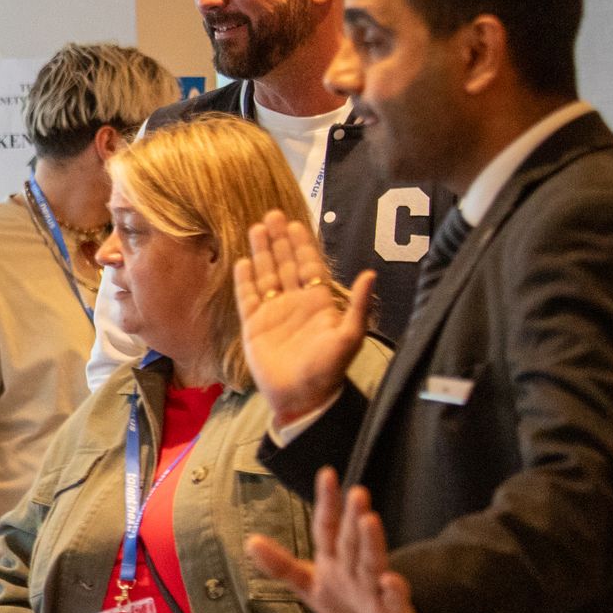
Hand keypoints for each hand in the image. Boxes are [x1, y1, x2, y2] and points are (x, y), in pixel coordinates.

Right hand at [234, 210, 374, 427]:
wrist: (300, 397)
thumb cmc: (328, 370)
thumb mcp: (349, 337)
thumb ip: (357, 305)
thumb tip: (370, 273)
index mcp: (318, 302)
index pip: (309, 265)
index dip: (303, 245)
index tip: (296, 224)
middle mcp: (294, 302)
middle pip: (285, 264)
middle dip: (279, 240)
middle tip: (272, 215)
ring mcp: (273, 313)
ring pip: (266, 275)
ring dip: (261, 253)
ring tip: (256, 228)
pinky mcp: (254, 326)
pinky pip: (248, 298)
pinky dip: (244, 280)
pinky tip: (243, 262)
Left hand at [246, 467, 423, 612]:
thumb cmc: (343, 600)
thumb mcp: (307, 583)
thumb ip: (281, 565)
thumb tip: (250, 541)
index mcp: (333, 557)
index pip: (327, 526)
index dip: (327, 502)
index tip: (327, 474)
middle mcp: (354, 566)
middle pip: (350, 540)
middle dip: (352, 516)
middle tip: (356, 491)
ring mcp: (375, 587)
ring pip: (372, 562)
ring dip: (371, 542)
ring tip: (369, 520)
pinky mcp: (392, 610)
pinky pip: (395, 600)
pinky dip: (394, 591)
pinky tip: (391, 581)